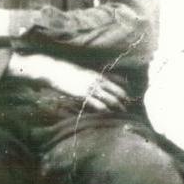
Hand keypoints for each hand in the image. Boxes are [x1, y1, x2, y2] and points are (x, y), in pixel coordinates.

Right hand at [8, 53, 127, 111]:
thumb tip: (96, 81)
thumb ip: (90, 77)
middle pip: (116, 90)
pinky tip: (108, 113)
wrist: (53, 71)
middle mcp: (96, 80)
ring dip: (117, 105)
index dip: (124, 88)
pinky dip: (104, 108)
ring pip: (109, 98)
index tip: (129, 94)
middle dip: (124, 98)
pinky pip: (97, 103)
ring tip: (123, 111)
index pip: (116, 80)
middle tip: (130, 105)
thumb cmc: (65, 72)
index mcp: (96, 73)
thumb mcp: (81, 72)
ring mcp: (90, 87)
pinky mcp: (82, 94)